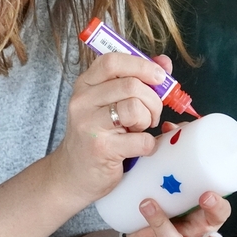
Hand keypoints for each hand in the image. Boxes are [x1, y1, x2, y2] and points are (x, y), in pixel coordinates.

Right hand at [49, 53, 171, 204]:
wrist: (72, 175)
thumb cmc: (97, 135)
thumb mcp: (109, 102)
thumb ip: (135, 79)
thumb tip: (164, 63)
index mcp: (86, 85)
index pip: (113, 61)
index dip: (142, 65)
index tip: (159, 77)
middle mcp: (83, 101)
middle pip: (132, 85)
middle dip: (153, 100)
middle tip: (151, 115)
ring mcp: (90, 125)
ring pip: (136, 108)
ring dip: (148, 120)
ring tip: (140, 130)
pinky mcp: (101, 149)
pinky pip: (141, 140)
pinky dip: (148, 145)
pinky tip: (138, 148)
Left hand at [125, 123, 231, 236]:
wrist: (140, 211)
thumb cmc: (167, 189)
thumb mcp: (174, 172)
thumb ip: (177, 150)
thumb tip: (173, 127)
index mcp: (204, 213)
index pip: (221, 213)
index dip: (219, 207)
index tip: (207, 193)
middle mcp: (194, 231)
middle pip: (208, 236)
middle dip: (206, 225)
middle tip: (198, 201)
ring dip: (163, 225)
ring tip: (147, 203)